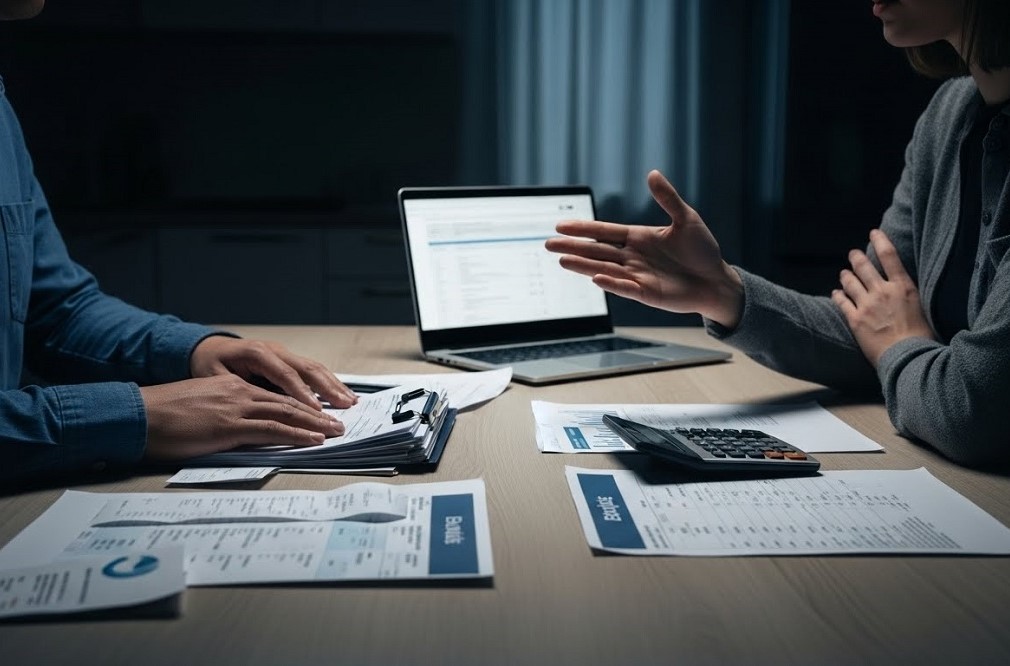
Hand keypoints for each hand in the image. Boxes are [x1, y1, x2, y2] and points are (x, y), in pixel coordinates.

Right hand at [139, 375, 344, 460]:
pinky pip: (271, 429)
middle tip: (339, 423)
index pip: (276, 396)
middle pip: (288, 401)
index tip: (321, 414)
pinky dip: (296, 434)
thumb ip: (225, 416)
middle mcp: (239, 393)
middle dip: (317, 413)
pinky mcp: (230, 425)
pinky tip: (312, 441)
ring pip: (286, 413)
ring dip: (314, 424)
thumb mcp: (201, 410)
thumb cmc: (163, 417)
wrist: (140, 415)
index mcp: (233, 388)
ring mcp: (236, 408)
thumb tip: (243, 432)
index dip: (302, 405)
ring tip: (335, 432)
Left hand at [190, 336, 356, 409]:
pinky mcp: (289, 360)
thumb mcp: (214, 377)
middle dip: (328, 388)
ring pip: (314, 368)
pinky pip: (312, 371)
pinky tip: (341, 394)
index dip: (302, 393)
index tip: (315, 410)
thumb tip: (257, 408)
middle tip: (344, 406)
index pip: (285, 374)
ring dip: (334, 385)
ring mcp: (284, 354)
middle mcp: (275, 350)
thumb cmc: (210, 364)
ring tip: (351, 401)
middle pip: (307, 369)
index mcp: (257, 353)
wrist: (210, 347)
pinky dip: (328, 383)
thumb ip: (236, 391)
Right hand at [544, 170, 743, 327]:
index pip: (604, 231)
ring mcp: (636, 276)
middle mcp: (632, 257)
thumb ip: (667, 198)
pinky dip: (611, 284)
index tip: (561, 225)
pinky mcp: (646, 293)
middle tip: (548, 244)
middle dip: (573, 247)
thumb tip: (652, 174)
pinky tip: (595, 278)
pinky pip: (625, 288)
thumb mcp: (686, 219)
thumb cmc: (702, 250)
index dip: (583, 229)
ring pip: (604, 269)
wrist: (716, 280)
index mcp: (637, 238)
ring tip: (562, 260)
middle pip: (597, 251)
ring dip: (583, 265)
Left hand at [832, 229, 935, 365]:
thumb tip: (903, 290)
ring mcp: (867, 304)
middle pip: (864, 266)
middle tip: (853, 254)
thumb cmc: (921, 336)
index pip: (889, 255)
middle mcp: (883, 291)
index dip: (880, 240)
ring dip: (845, 275)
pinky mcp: (855, 318)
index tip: (874, 232)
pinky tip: (836, 292)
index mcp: (903, 287)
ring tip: (843, 273)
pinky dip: (838, 295)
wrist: (908, 356)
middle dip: (856, 257)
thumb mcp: (921, 307)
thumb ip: (907, 294)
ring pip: (850, 281)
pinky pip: (841, 302)